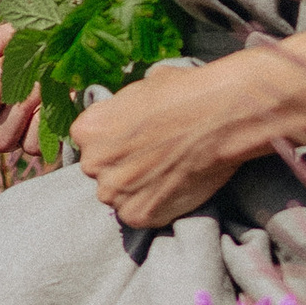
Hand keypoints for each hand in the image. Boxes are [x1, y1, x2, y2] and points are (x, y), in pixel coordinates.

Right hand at [0, 17, 41, 164]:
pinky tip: (53, 100)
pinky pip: (32, 145)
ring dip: (18, 108)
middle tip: (9, 68)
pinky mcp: (44, 143)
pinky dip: (42, 121)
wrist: (92, 46)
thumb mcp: (17, 32)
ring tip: (38, 82)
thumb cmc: (48, 36)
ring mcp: (16, 133)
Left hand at [73, 60, 276, 229]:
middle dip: (122, 167)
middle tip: (154, 158)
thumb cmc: (184, 93)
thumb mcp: (139, 89)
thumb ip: (120, 111)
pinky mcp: (137, 215)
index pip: (90, 143)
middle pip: (101, 171)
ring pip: (118, 195)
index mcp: (86, 130)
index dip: (114, 143)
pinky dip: (155, 206)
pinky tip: (173, 186)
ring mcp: (113, 192)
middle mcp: (92, 163)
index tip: (136, 142)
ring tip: (166, 172)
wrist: (219, 117)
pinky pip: (139, 214)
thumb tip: (123, 114)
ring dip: (136, 189)